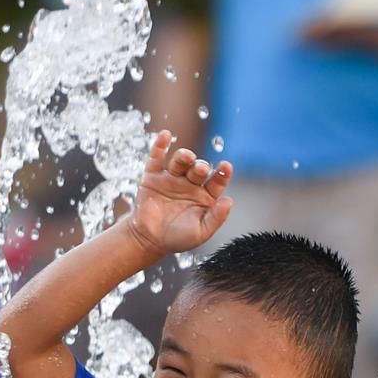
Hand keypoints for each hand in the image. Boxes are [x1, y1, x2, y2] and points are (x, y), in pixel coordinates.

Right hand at [128, 130, 232, 257]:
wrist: (148, 241)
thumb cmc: (177, 238)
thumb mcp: (201, 232)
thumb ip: (216, 218)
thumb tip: (229, 200)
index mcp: (204, 196)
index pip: (217, 180)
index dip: (223, 173)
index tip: (226, 167)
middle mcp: (190, 184)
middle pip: (198, 168)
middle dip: (200, 166)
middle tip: (200, 169)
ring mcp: (171, 179)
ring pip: (180, 161)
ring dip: (184, 156)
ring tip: (186, 158)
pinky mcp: (153, 178)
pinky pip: (156, 158)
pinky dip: (160, 146)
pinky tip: (166, 135)